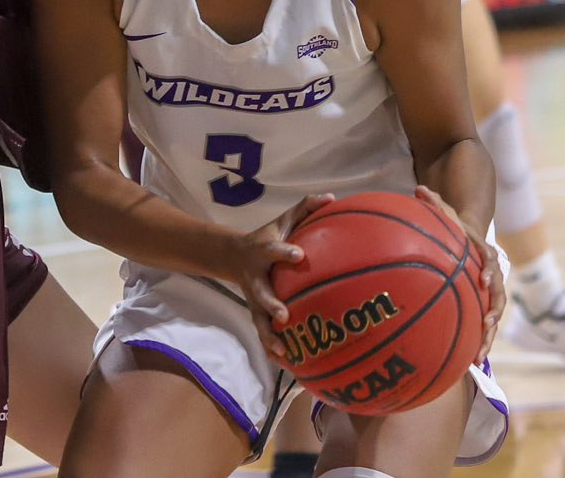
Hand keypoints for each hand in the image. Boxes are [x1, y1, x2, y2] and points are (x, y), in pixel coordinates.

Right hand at [231, 192, 332, 364]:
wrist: (233, 257)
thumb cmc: (268, 236)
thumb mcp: (282, 220)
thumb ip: (305, 209)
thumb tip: (331, 198)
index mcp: (262, 253)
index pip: (272, 251)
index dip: (283, 253)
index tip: (299, 255)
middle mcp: (255, 279)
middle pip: (260, 294)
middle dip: (270, 304)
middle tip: (284, 315)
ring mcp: (254, 300)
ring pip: (259, 321)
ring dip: (269, 337)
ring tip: (283, 353)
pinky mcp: (258, 315)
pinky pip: (265, 335)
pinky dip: (275, 351)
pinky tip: (291, 366)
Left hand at [414, 185, 503, 358]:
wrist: (471, 237)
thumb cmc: (455, 227)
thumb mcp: (446, 212)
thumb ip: (435, 203)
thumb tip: (419, 188)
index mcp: (484, 255)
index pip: (490, 263)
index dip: (489, 271)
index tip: (483, 281)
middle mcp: (491, 276)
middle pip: (497, 297)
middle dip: (492, 314)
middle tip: (485, 327)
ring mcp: (488, 293)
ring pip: (492, 317)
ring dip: (487, 336)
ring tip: (478, 357)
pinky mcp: (480, 306)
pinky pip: (481, 325)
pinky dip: (477, 341)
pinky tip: (467, 362)